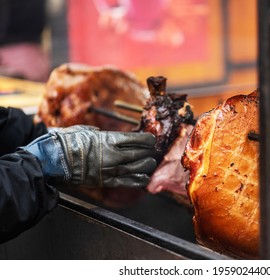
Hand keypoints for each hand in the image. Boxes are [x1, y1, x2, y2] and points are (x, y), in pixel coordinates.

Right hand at [23, 125, 157, 187]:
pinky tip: (145, 179)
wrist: (53, 159)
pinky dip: (137, 181)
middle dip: (148, 152)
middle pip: (138, 154)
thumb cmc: (67, 141)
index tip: (152, 139)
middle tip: (153, 151)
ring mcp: (109, 170)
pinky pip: (125, 183)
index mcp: (108, 139)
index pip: (136, 139)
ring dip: (146, 166)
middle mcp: (112, 155)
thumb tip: (105, 133)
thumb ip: (100, 133)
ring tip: (151, 163)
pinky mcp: (104, 181)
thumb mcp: (85, 130)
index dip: (147, 139)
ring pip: (135, 168)